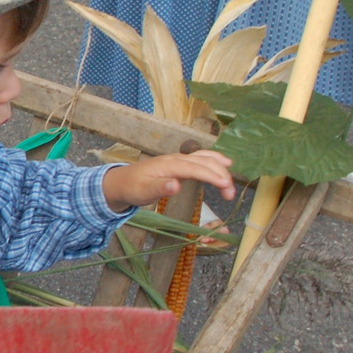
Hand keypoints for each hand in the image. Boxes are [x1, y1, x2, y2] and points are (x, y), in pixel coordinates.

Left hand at [102, 150, 235, 209]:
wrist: (120, 182)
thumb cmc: (132, 188)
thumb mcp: (143, 192)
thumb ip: (160, 188)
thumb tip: (176, 185)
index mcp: (169, 165)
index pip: (196, 168)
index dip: (213, 176)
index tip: (226, 187)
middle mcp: (176, 159)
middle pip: (204, 162)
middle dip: (221, 175)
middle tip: (231, 194)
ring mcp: (178, 160)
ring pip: (204, 158)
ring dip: (220, 168)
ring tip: (231, 183)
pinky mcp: (179, 164)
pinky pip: (201, 159)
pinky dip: (214, 161)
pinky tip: (224, 164)